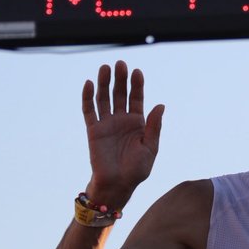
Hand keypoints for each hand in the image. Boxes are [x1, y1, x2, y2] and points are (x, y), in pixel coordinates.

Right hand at [81, 61, 163, 207]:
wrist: (118, 185)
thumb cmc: (136, 170)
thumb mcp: (150, 148)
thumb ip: (154, 127)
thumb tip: (161, 105)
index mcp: (138, 123)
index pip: (137, 98)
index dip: (137, 85)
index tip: (137, 72)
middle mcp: (122, 120)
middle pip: (120, 94)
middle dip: (121, 79)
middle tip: (121, 63)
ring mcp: (107, 124)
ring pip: (104, 98)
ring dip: (104, 83)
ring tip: (105, 68)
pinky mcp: (93, 130)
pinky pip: (89, 111)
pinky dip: (88, 97)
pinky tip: (88, 84)